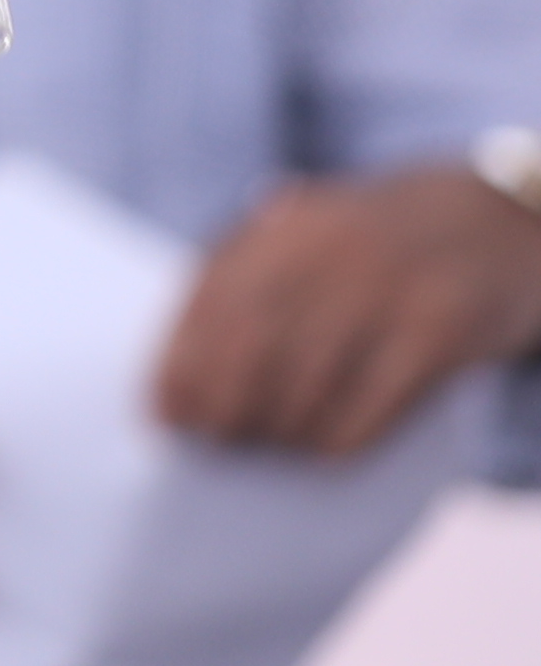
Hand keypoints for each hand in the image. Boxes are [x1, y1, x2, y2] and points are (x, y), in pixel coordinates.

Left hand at [151, 167, 540, 457]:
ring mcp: (390, 292)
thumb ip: (252, 277)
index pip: (209, 304)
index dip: (178, 367)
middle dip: (220, 408)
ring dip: (277, 433)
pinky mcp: (442, 336)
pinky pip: (370, 412)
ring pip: (305, 391)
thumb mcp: (312, 229)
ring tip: (269, 447)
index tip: (161, 412)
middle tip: (212, 442)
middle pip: (248, 352)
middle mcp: (332, 252)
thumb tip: (182, 373)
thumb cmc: (386, 238)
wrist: (504, 217)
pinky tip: (328, 448)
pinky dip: (337, 441)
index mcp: (287, 224)